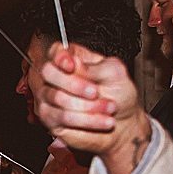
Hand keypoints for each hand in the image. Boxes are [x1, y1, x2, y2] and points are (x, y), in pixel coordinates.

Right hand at [36, 42, 150, 173]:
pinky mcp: (51, 119)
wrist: (124, 122)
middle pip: (48, 73)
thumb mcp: (114, 73)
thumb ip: (93, 67)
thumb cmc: (119, 94)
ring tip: (109, 108)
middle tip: (95, 92)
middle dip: (74, 84)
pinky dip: (86, 120)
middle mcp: (57, 77)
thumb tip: (74, 63)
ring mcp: (50, 98)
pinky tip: (102, 120)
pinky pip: (62, 117)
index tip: (72, 66)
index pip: (55, 51)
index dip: (60, 57)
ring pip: (57, 97)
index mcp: (72, 59)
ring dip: (87, 105)